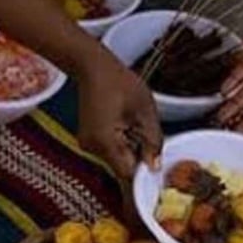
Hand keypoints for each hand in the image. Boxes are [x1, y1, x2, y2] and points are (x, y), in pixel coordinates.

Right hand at [76, 50, 162, 178]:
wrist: (93, 67)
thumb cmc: (118, 82)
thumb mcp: (145, 110)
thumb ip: (152, 141)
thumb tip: (155, 167)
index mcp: (104, 141)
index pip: (128, 174)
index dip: (145, 169)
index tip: (155, 159)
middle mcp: (91, 147)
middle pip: (122, 167)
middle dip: (139, 156)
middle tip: (144, 132)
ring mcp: (87, 144)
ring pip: (117, 159)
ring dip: (130, 148)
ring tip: (133, 123)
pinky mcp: (89, 139)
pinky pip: (110, 150)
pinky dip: (121, 142)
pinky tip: (124, 123)